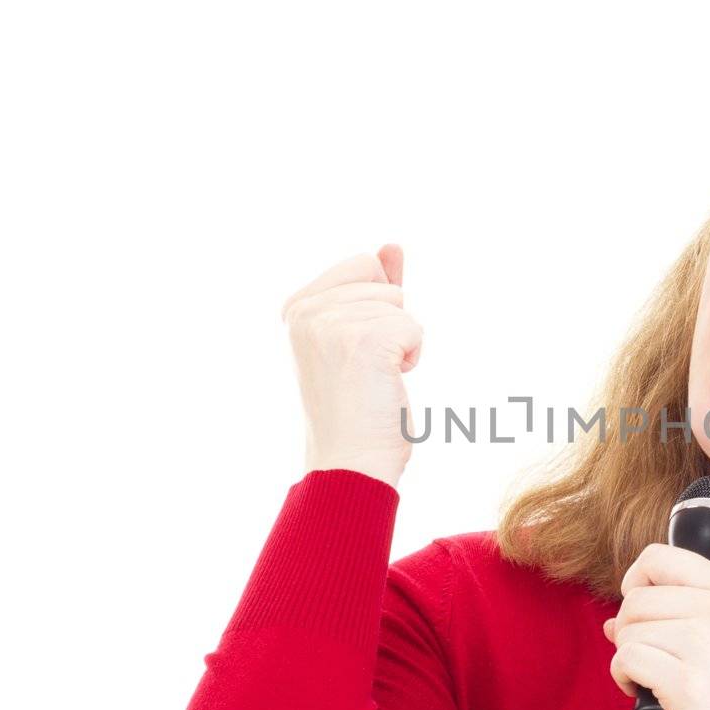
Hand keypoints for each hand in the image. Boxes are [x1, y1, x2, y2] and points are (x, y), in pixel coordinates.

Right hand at [281, 245, 423, 486]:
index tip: (355, 351)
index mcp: (297, 307)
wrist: (351, 463)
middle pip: (383, 280)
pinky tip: (386, 383)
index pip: (363, 265)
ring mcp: (331, 323)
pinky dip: (411, 356)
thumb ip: (373, 287)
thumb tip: (392, 246)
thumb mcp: (359, 336)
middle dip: (390, 321)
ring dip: (400, 343)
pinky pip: (413, 327)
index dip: (377, 307)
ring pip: (400, 305)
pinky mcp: (363, 339)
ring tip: (372, 379)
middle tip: (365, 368)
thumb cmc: (357, 408)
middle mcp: (306, 311)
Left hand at [603, 543, 709, 709]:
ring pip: (628, 628)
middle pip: (636, 596)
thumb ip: (672, 618)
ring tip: (653, 680)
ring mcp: (708, 644)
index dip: (636, 581)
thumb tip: (612, 619)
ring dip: (628, 657)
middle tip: (651, 658)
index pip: (659, 556)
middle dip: (630, 629)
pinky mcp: (688, 682)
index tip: (642, 611)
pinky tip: (645, 694)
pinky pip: (626, 658)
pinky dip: (624, 678)